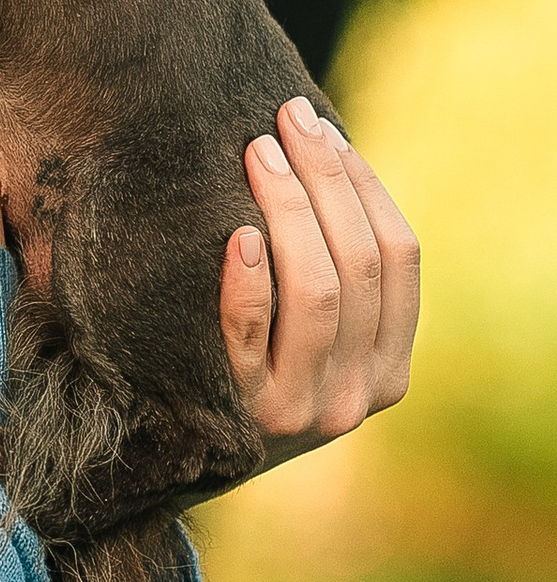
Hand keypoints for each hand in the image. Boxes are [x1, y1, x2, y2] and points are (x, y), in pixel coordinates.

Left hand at [220, 99, 418, 472]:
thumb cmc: (244, 373)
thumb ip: (326, 279)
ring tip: (257, 154)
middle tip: (286, 121)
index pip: (401, 257)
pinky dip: (249, 280)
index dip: (365, 186)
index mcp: (389, 366)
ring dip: (292, 212)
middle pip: (362, 264)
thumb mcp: (305, 342)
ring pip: (319, 293)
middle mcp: (358, 391)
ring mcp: (303, 407)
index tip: (325, 130)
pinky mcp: (239, 410)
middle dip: (327, 181)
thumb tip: (313, 158)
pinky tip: (236, 234)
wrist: (180, 460)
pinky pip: (248, 334)